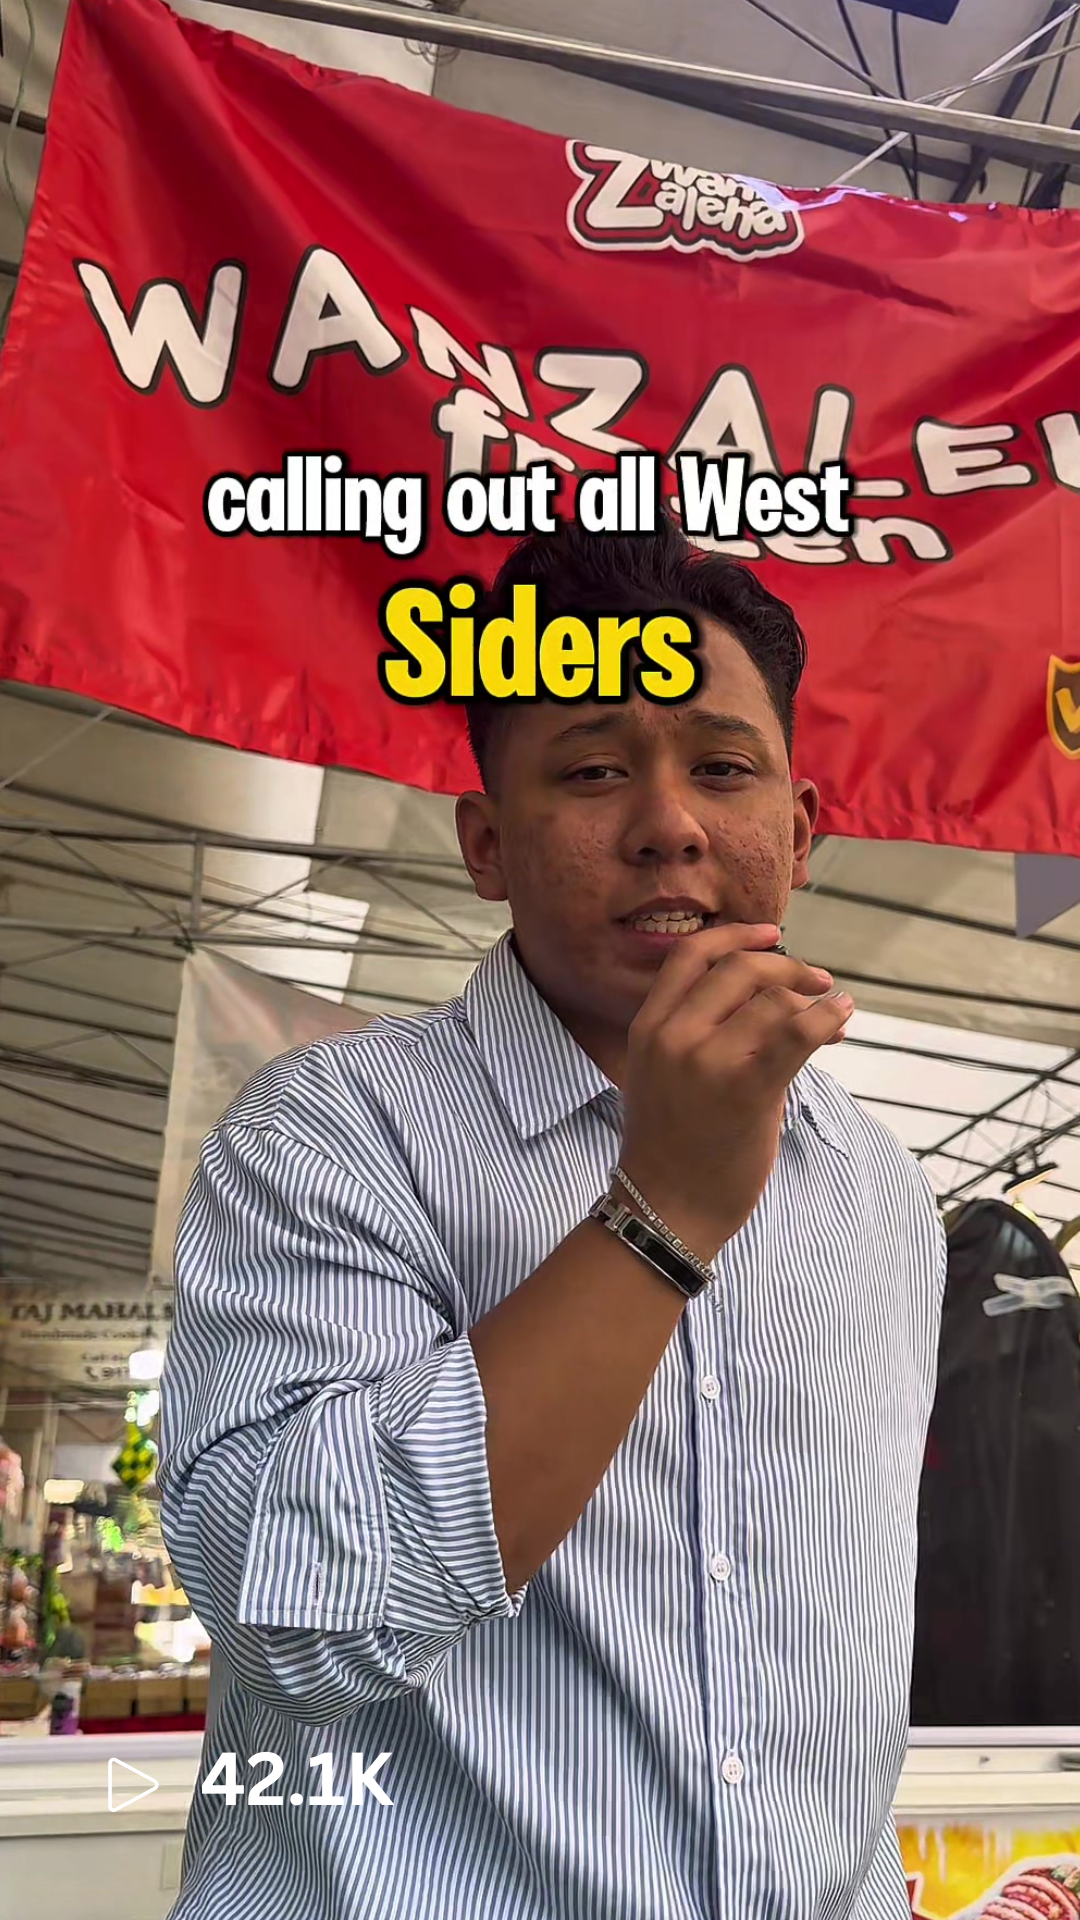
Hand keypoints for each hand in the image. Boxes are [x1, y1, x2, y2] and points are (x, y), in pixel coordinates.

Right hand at [619, 923, 851, 1263]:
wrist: (667, 1208)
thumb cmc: (673, 1146)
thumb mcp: (660, 1073)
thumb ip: (695, 1029)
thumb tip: (767, 995)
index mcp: (648, 1026)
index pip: (691, 955)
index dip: (736, 935)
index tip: (772, 932)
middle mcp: (673, 1035)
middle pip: (741, 969)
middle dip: (789, 967)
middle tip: (819, 981)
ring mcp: (706, 1061)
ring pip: (774, 1000)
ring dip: (814, 1000)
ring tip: (835, 1016)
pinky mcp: (745, 1090)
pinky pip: (797, 1034)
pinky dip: (828, 1018)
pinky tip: (842, 1017)